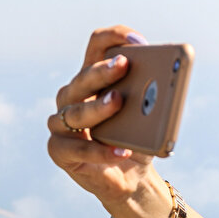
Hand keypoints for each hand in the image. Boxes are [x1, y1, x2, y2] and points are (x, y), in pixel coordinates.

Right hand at [46, 25, 160, 206]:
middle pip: (84, 77)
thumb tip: (160, 90)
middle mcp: (72, 96)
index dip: (115, 37)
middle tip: (124, 65)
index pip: (97, 45)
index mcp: (94, 79)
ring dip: (98, 107)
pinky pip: (77, 149)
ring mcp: (61, 123)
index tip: (139, 42)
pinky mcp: (59, 151)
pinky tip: (123, 151)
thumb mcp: (149, 118)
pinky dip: (100, 151)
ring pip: (76, 112)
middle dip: (104, 70)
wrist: (131, 180)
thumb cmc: (138, 141)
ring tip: (119, 101)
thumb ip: (150, 100)